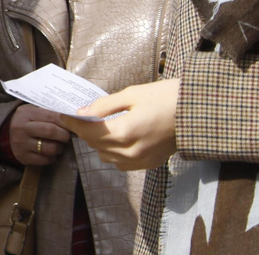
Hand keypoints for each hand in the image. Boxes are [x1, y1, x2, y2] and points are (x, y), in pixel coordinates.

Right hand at [8, 104, 70, 165]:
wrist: (2, 134)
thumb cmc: (24, 121)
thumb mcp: (32, 112)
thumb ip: (48, 114)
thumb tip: (72, 119)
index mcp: (26, 113)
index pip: (52, 116)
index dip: (67, 122)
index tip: (75, 126)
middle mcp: (22, 128)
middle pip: (51, 131)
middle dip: (65, 135)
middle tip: (68, 137)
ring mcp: (22, 144)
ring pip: (51, 148)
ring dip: (59, 148)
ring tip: (58, 145)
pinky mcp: (23, 157)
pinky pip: (45, 160)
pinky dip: (52, 157)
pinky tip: (50, 153)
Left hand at [60, 77, 179, 170]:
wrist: (196, 112)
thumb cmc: (165, 97)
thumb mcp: (131, 94)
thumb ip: (104, 106)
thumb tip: (82, 112)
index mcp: (125, 132)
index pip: (88, 132)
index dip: (73, 123)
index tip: (63, 115)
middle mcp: (131, 151)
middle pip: (96, 145)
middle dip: (85, 131)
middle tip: (82, 116)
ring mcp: (141, 160)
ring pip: (107, 156)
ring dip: (99, 143)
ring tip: (100, 126)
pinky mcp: (150, 164)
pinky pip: (122, 163)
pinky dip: (114, 152)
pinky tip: (117, 138)